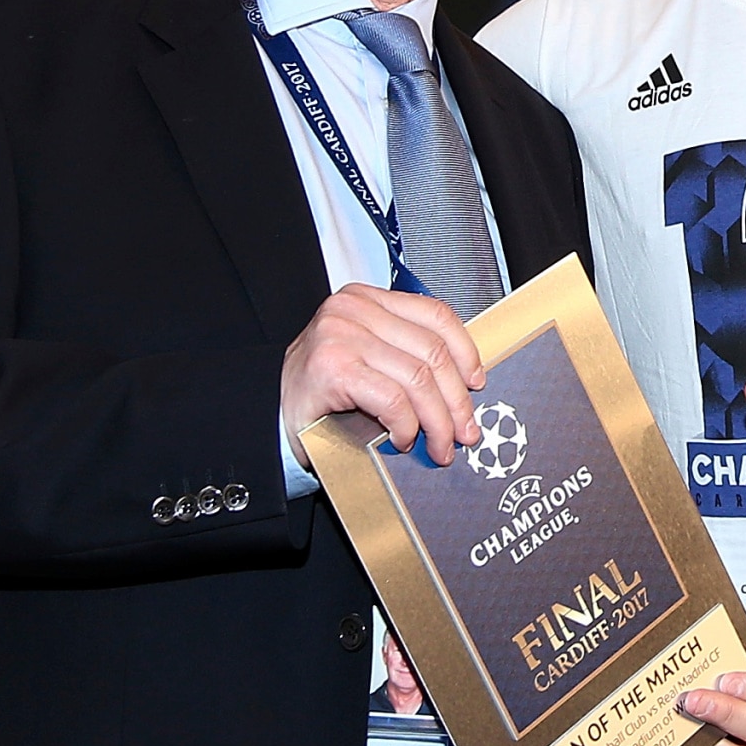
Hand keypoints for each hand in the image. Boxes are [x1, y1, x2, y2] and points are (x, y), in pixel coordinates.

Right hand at [281, 284, 484, 467]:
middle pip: (432, 352)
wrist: (268, 416)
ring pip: (418, 379)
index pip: (435, 315)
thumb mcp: (369, 360)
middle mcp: (353, 309)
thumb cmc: (321, 394)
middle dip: (456, 400)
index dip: (465, 351)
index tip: (477, 383)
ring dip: (437, 422)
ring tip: (439, 446)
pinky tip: (403, 441)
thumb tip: (464, 386)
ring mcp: (340, 335)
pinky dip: (407, 427)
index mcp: (367, 299)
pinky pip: (393, 401)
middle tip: (464, 433)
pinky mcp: (333, 369)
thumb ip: (406, 358)